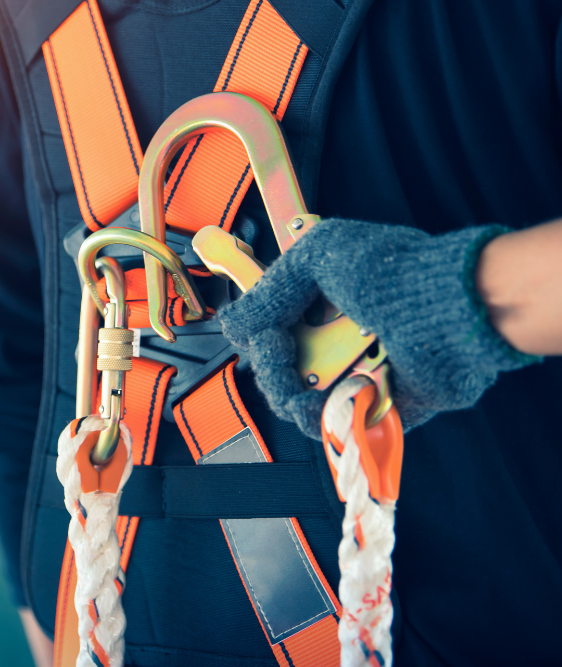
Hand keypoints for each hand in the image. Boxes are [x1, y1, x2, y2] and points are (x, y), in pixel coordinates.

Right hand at [218, 218, 538, 437]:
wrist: (451, 313)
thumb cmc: (394, 273)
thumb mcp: (315, 257)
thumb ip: (267, 291)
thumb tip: (231, 324)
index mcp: (322, 298)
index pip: (269, 327)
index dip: (258, 335)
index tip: (264, 337)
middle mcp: (339, 334)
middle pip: (279, 368)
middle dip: (271, 371)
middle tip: (282, 360)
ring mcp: (358, 371)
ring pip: (301, 402)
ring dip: (292, 400)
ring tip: (302, 397)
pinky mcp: (380, 405)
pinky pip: (340, 425)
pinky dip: (328, 421)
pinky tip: (329, 408)